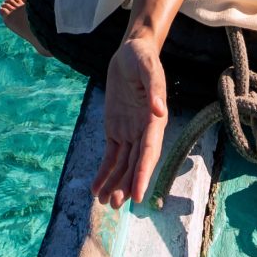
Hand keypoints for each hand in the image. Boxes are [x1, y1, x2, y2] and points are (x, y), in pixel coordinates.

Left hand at [91, 37, 168, 208]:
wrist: (131, 51)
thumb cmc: (142, 57)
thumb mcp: (147, 66)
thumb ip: (154, 87)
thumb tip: (159, 110)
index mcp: (155, 120)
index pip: (149, 151)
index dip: (143, 173)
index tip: (138, 194)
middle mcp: (144, 130)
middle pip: (136, 163)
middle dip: (127, 184)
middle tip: (116, 204)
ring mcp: (130, 131)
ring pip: (123, 164)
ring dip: (115, 183)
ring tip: (105, 202)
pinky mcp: (116, 129)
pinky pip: (111, 155)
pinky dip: (104, 172)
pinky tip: (97, 187)